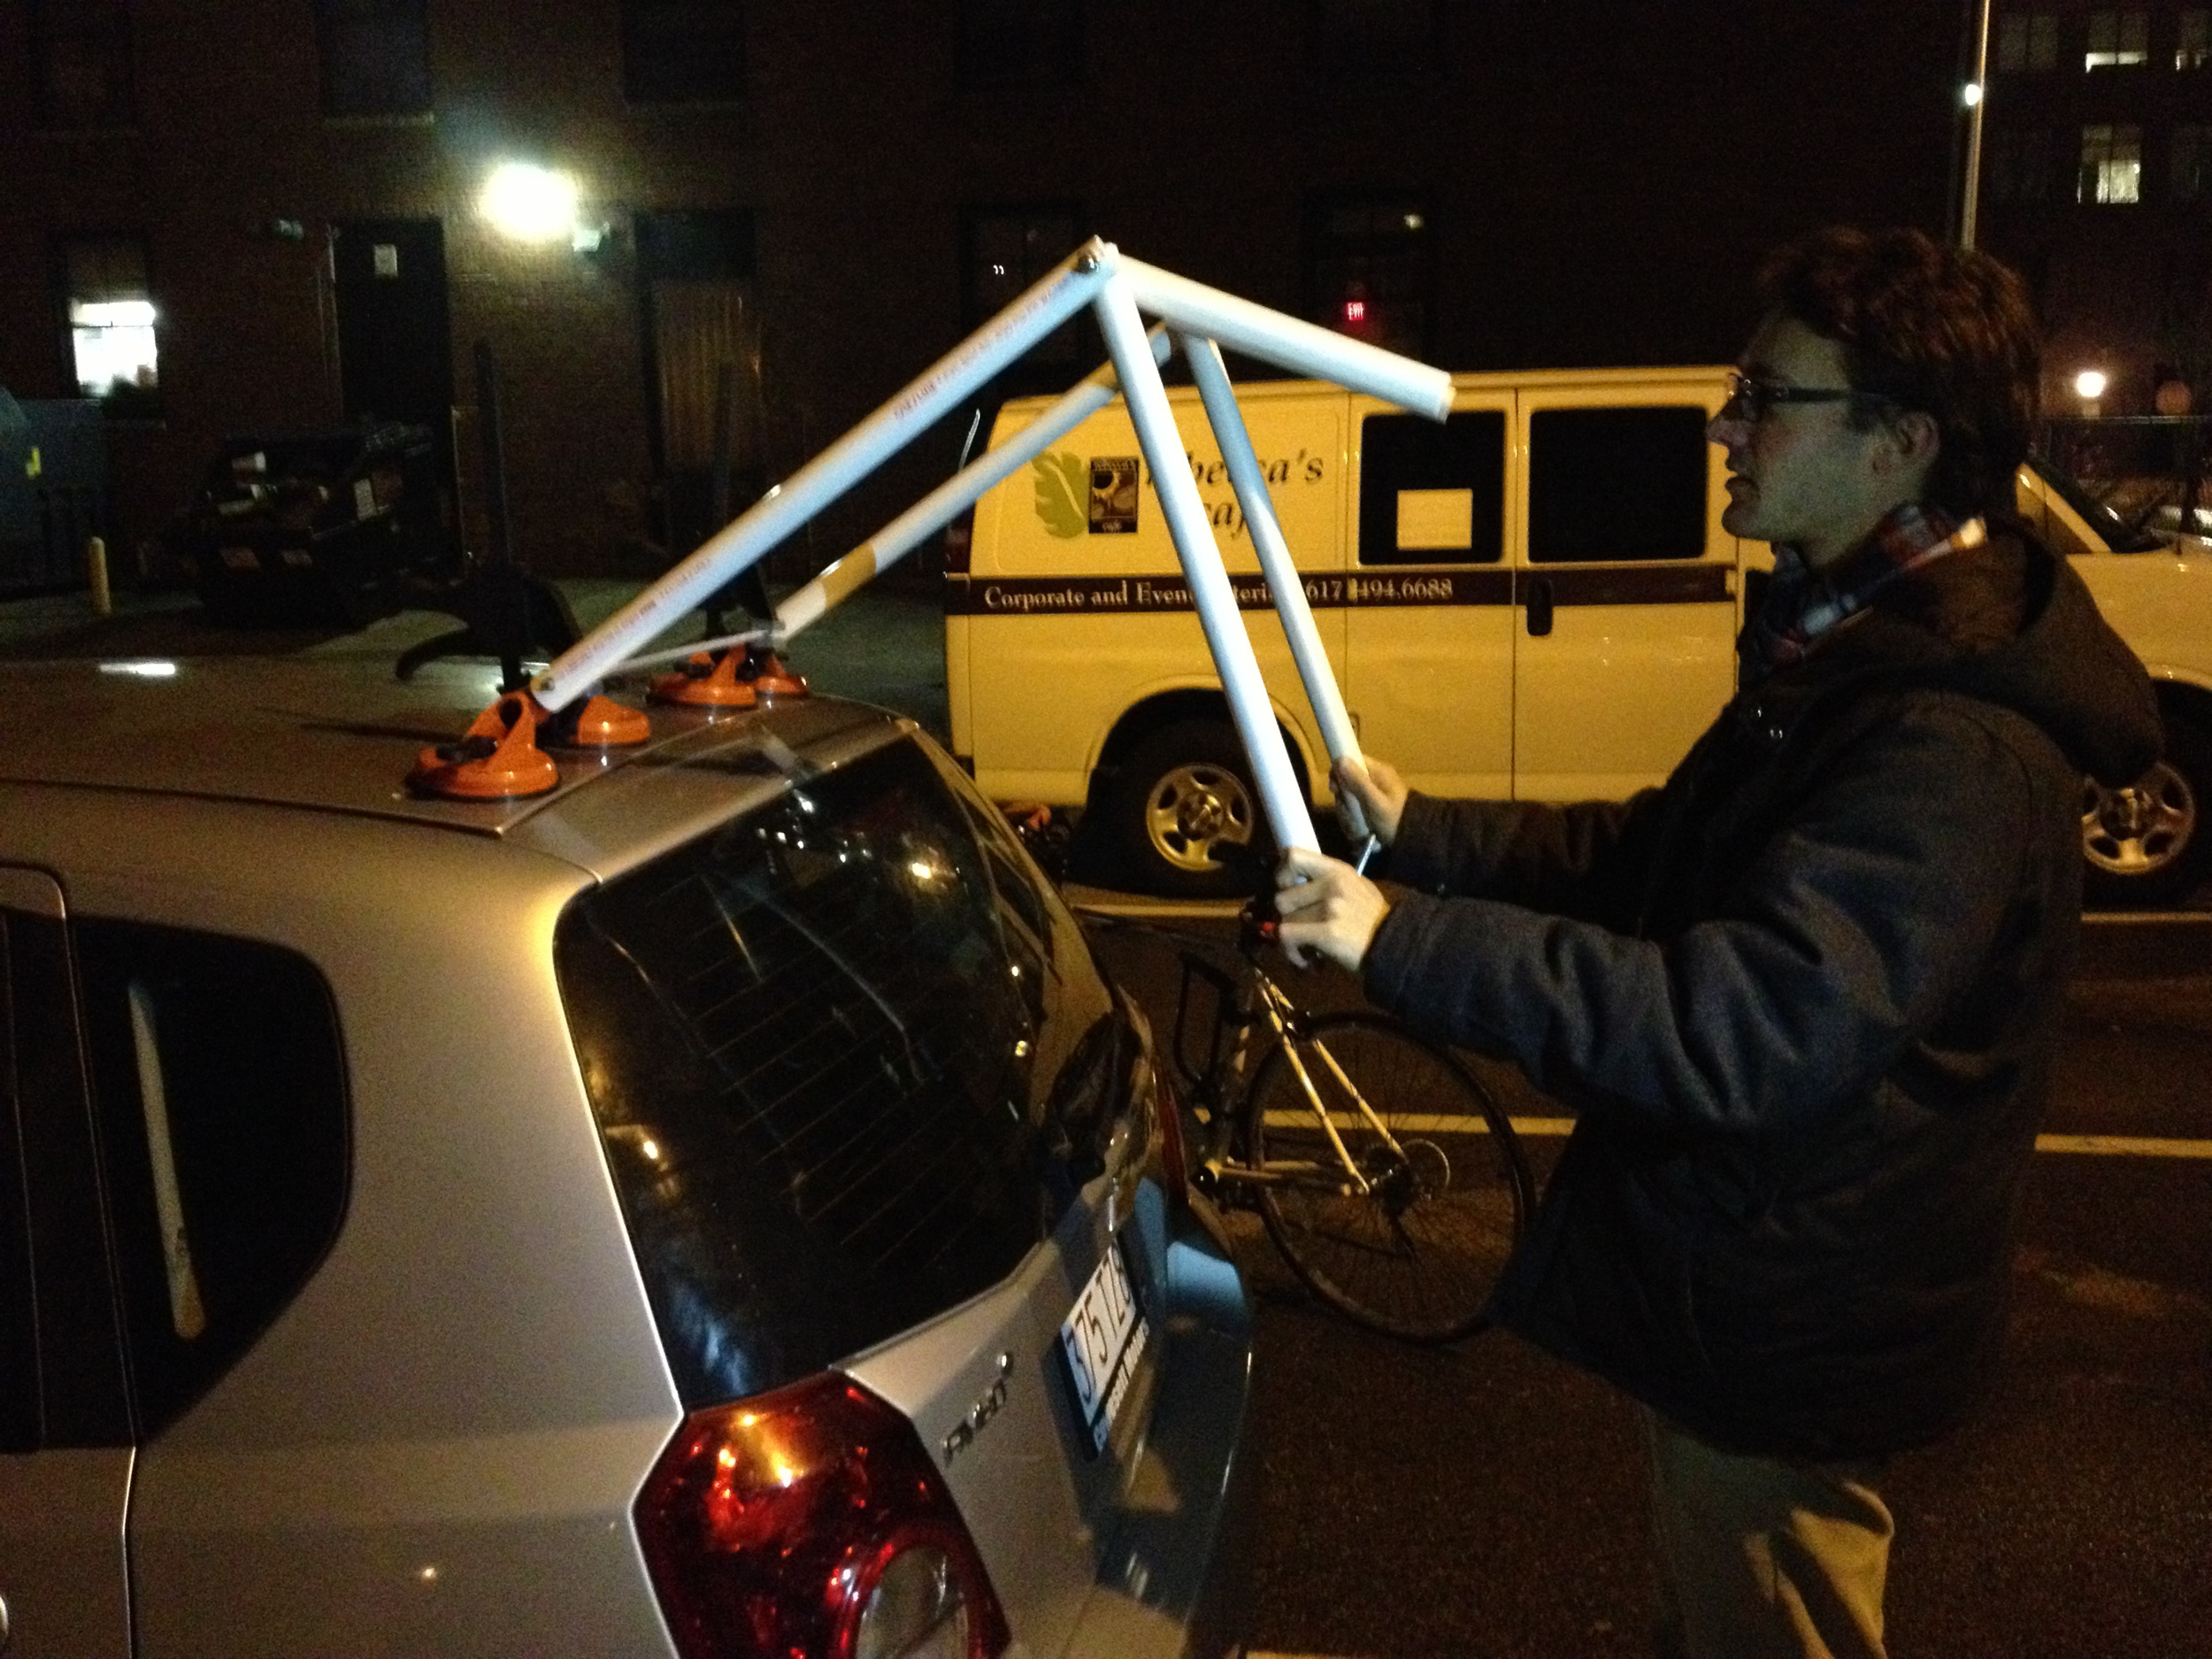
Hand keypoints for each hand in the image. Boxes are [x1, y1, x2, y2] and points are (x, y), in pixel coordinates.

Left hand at [1274, 845, 1391, 971]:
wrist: (1395, 945)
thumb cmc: (1373, 919)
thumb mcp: (1355, 887)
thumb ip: (1327, 883)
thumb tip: (1294, 887)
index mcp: (1337, 870)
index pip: (1293, 856)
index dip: (1282, 874)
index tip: (1288, 889)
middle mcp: (1332, 884)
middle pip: (1282, 897)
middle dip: (1287, 916)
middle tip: (1300, 926)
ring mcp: (1330, 907)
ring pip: (1285, 921)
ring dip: (1292, 937)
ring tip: (1306, 945)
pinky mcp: (1327, 931)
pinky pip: (1288, 937)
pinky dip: (1291, 951)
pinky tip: (1305, 958)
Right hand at [1333, 754, 1408, 845]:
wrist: (1412, 838)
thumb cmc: (1394, 818)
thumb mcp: (1374, 800)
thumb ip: (1357, 781)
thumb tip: (1339, 759)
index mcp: (1377, 771)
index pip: (1351, 760)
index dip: (1339, 772)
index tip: (1335, 789)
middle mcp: (1374, 778)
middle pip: (1347, 781)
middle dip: (1343, 798)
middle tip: (1348, 812)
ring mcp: (1373, 792)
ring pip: (1348, 797)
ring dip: (1347, 812)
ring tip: (1355, 825)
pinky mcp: (1371, 806)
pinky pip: (1354, 808)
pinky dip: (1353, 819)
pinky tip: (1358, 829)